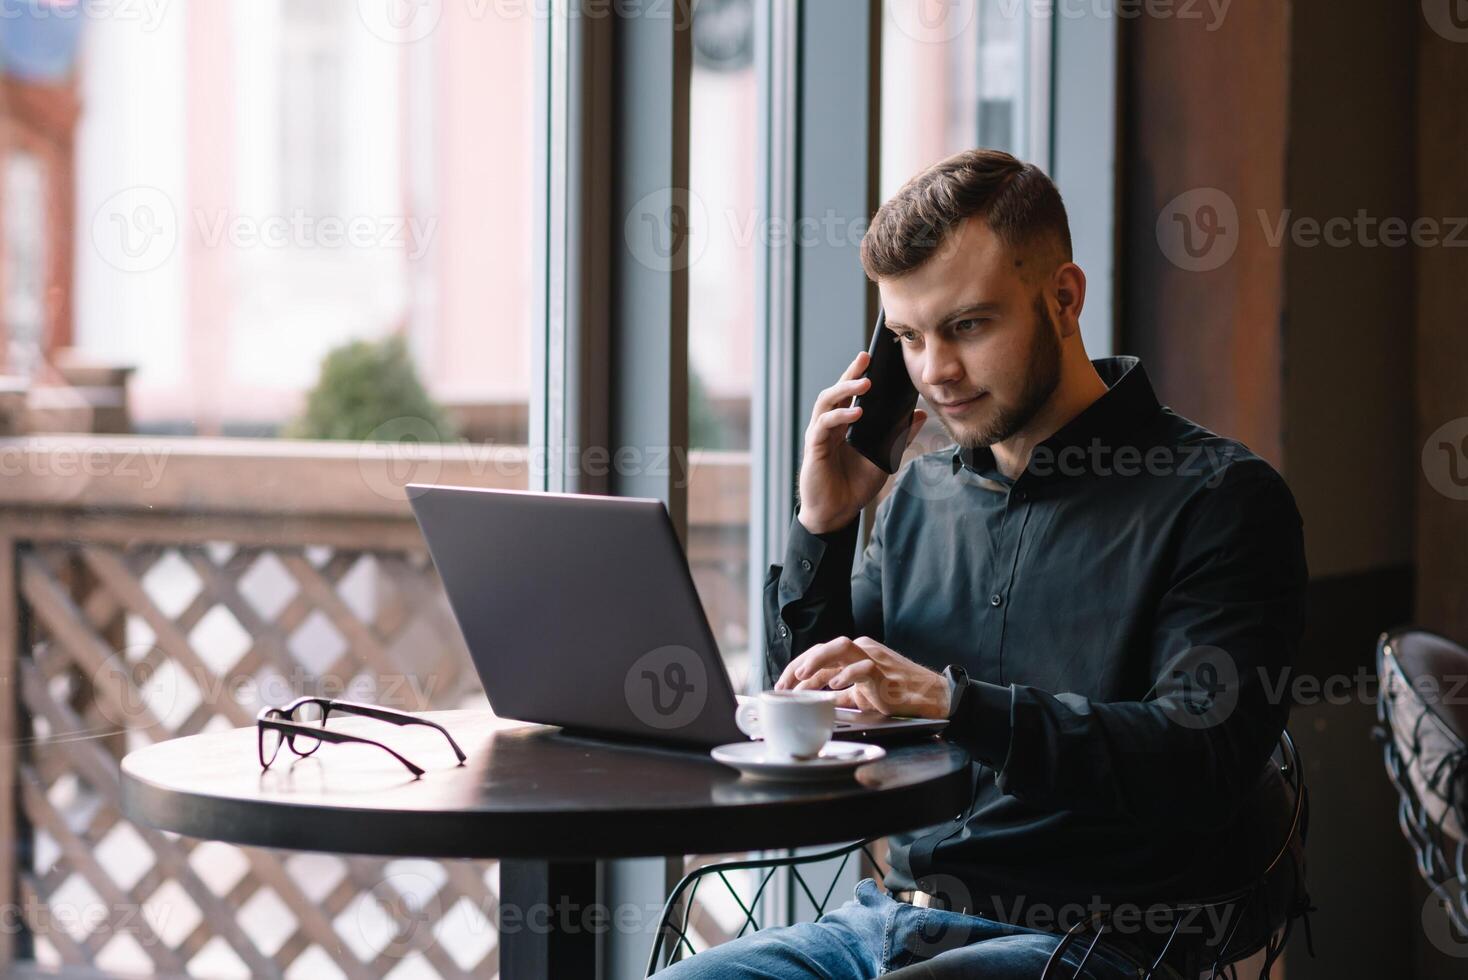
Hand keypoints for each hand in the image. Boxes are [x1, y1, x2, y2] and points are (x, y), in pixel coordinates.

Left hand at [774, 636, 949, 718]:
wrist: (929, 695)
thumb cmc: (896, 693)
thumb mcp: (860, 694)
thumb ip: (838, 695)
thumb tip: (816, 701)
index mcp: (853, 655)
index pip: (819, 655)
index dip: (798, 668)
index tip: (783, 684)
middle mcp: (860, 651)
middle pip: (824, 647)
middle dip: (800, 663)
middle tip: (784, 683)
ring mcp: (872, 658)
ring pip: (841, 648)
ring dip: (818, 660)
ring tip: (802, 675)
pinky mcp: (884, 673)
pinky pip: (863, 668)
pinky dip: (847, 675)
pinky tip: (833, 685)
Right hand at [797, 350, 927, 534]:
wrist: (837, 513)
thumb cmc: (855, 485)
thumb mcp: (885, 457)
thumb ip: (900, 436)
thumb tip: (920, 414)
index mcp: (844, 425)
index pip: (850, 393)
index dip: (858, 374)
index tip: (872, 357)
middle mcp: (829, 425)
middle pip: (836, 390)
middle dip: (850, 373)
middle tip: (866, 358)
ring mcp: (819, 435)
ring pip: (826, 402)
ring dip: (845, 389)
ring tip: (865, 382)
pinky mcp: (814, 448)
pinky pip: (823, 425)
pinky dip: (840, 415)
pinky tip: (856, 412)